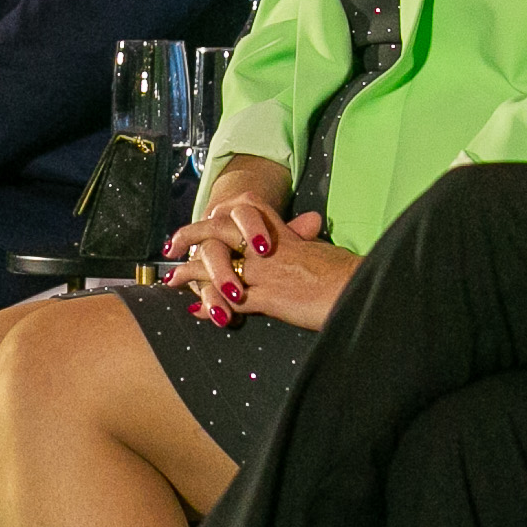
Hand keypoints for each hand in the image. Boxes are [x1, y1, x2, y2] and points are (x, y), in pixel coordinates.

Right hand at [162, 163, 294, 302]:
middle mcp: (218, 231)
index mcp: (240, 215)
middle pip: (214, 246)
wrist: (237, 240)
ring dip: (211, 296)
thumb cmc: (264, 237)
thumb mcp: (279, 236)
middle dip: (221, 271)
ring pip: (204, 269)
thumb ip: (294, 230)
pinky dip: (207, 304)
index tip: (263, 249)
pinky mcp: (200, 276)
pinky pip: (203, 289)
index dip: (252, 229)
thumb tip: (314, 220)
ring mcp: (206, 253)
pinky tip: (208, 315)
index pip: (244, 213)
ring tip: (222, 315)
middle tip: (236, 293)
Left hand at [177, 209, 357, 330]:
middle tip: (171, 246)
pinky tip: (198, 310)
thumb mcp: (318, 248)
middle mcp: (267, 249)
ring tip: (172, 281)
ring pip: (217, 265)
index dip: (218, 218)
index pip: (241, 216)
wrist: (355, 286)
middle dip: (191, 236)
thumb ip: (304, 238)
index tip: (203, 220)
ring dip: (191, 274)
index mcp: (280, 234)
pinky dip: (211, 305)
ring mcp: (265, 272)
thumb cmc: (343, 272)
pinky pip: (230, 300)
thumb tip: (309, 225)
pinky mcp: (269, 298)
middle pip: (218, 232)